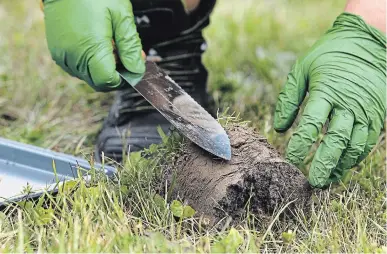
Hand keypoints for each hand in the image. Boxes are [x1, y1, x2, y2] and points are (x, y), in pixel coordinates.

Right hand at [43, 0, 144, 90]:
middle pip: (99, 82)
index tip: (130, 66)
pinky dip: (89, 63)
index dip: (122, 78)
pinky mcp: (57, 53)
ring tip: (107, 44)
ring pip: (88, 77)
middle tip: (121, 52)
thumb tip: (137, 69)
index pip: (108, 81)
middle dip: (114, 73)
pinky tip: (94, 45)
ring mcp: (63, 56)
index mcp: (90, 48)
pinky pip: (77, 69)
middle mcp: (73, 57)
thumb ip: (130, 45)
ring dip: (101, 68)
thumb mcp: (120, 15)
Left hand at [274, 13, 385, 187]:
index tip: (290, 160)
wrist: (369, 42)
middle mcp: (348, 103)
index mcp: (326, 91)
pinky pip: (368, 141)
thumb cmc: (329, 55)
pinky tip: (343, 166)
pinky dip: (355, 156)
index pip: (311, 124)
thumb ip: (289, 98)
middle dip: (323, 163)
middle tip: (312, 181)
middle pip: (336, 139)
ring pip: (355, 144)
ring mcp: (365, 110)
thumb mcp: (302, 69)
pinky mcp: (377, 114)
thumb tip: (280, 128)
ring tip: (327, 179)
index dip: (300, 144)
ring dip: (341, 164)